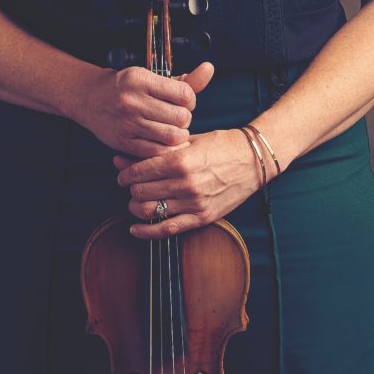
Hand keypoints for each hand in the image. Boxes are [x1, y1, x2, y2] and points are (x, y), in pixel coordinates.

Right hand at [76, 59, 214, 157]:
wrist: (90, 98)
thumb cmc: (127, 87)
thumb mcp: (153, 78)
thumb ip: (184, 80)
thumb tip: (210, 68)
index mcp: (140, 79)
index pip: (184, 94)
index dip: (190, 101)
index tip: (182, 102)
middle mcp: (132, 100)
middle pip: (181, 117)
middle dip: (185, 119)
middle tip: (177, 118)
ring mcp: (127, 123)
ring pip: (172, 136)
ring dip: (179, 135)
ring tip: (172, 129)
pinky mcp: (124, 142)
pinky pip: (157, 152)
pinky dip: (167, 149)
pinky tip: (164, 141)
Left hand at [114, 122, 263, 238]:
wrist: (254, 160)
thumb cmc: (222, 145)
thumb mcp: (189, 141)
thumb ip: (156, 150)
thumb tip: (119, 158)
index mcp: (180, 160)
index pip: (139, 172)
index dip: (125, 174)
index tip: (123, 174)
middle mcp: (185, 183)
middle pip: (140, 192)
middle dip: (131, 190)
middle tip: (131, 187)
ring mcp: (194, 203)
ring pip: (149, 211)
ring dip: (136, 208)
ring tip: (135, 202)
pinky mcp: (202, 217)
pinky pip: (167, 230)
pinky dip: (146, 232)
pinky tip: (135, 229)